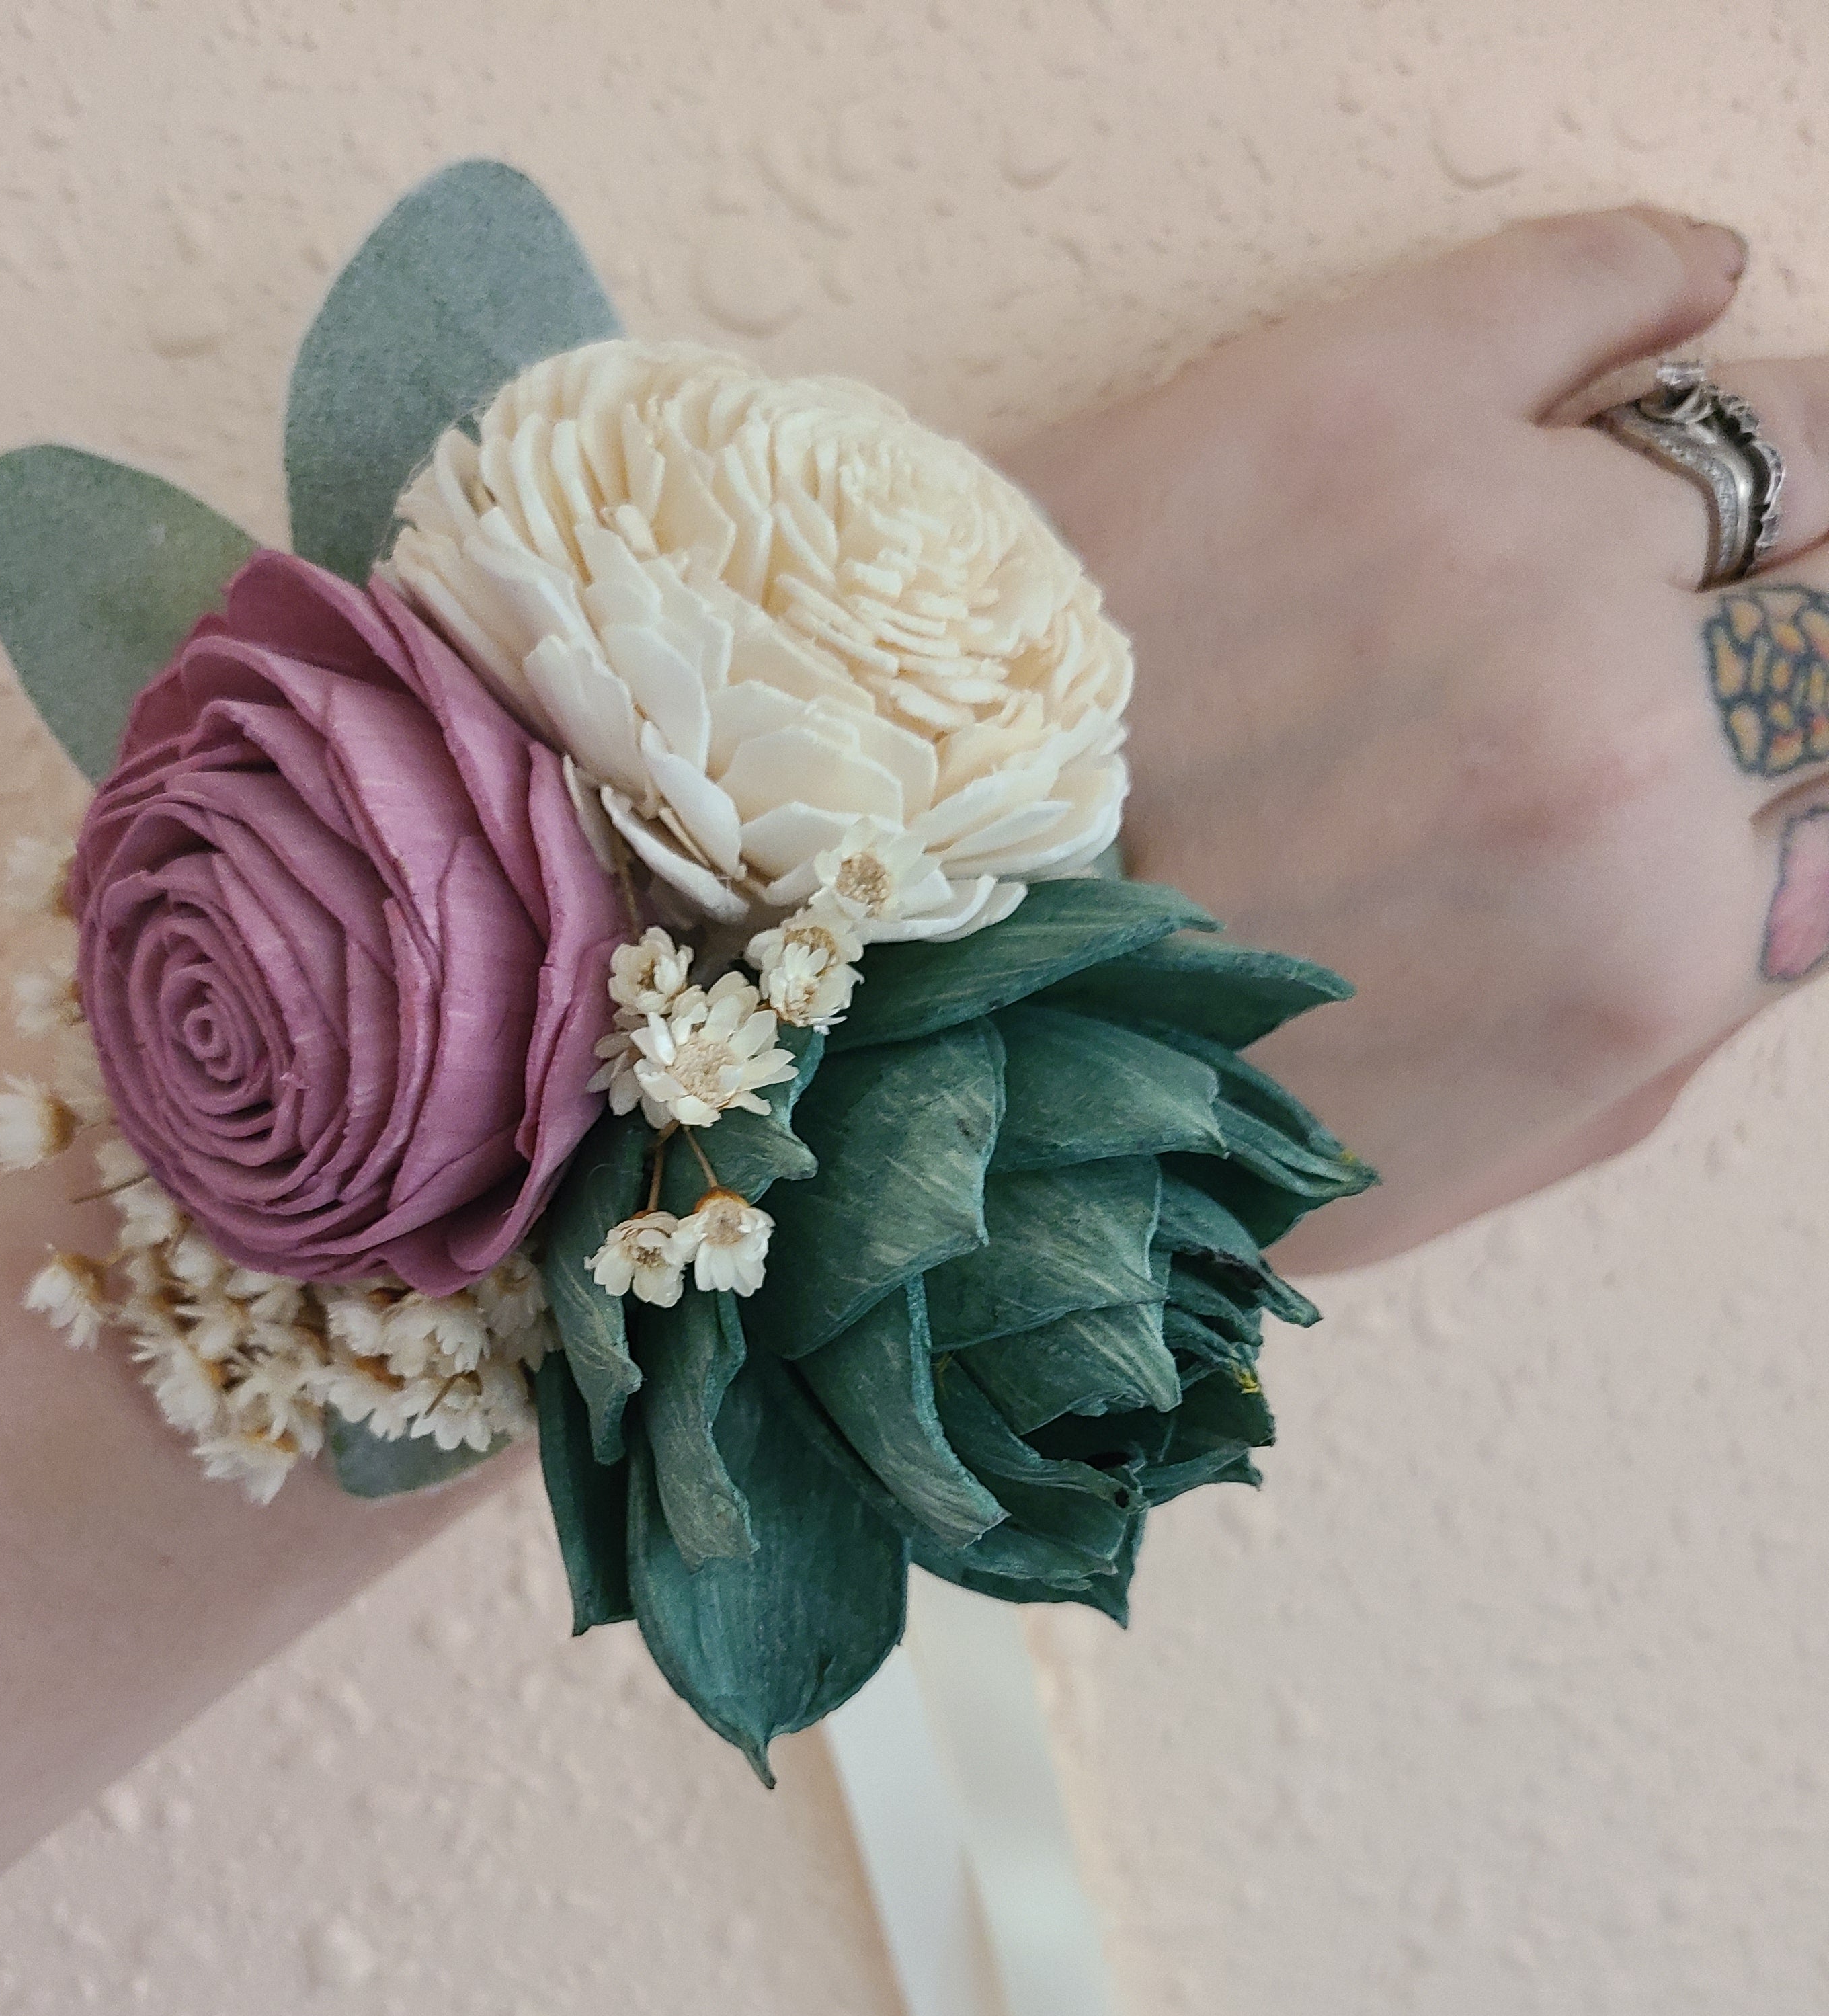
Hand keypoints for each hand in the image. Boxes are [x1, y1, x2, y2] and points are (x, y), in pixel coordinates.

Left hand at [1007, 206, 1822, 1270]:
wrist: (861, 933)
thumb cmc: (1126, 1074)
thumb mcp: (1427, 1156)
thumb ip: (1656, 1020)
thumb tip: (1789, 876)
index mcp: (1639, 945)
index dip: (1813, 750)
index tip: (1754, 724)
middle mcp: (1613, 730)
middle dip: (1803, 614)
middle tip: (1728, 612)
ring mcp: (1492, 532)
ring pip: (1776, 431)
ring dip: (1757, 462)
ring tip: (1678, 485)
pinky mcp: (1347, 390)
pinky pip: (1588, 279)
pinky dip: (1656, 279)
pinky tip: (1675, 292)